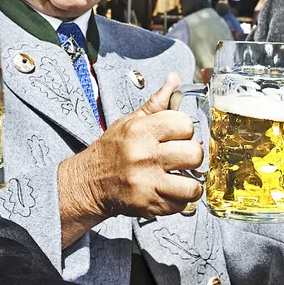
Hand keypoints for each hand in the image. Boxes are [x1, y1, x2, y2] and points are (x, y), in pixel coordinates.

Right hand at [58, 73, 202, 246]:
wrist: (89, 182)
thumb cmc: (113, 149)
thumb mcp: (130, 121)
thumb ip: (157, 103)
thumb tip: (175, 79)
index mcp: (140, 130)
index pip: (184, 124)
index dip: (185, 131)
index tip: (178, 136)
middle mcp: (143, 156)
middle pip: (193, 154)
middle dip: (192, 156)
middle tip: (182, 158)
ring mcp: (146, 183)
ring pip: (193, 185)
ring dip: (192, 184)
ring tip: (183, 178)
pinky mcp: (148, 205)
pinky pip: (181, 205)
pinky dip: (180, 200)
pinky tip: (170, 191)